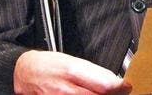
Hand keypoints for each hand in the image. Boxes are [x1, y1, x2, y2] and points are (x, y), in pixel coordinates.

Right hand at [14, 51, 130, 94]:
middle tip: (119, 91)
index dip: (120, 87)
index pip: (104, 84)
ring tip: (103, 93)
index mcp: (73, 71)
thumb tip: (114, 81)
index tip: (126, 86)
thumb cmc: (50, 65)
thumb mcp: (73, 61)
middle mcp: (67, 89)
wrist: (25, 73)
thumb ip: (93, 72)